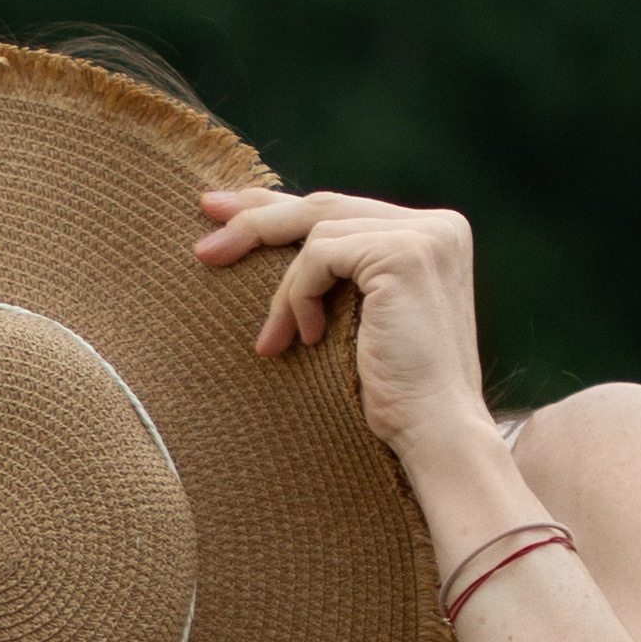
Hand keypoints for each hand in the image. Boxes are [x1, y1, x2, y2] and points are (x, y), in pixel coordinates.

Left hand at [195, 185, 494, 475]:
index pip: (340, 210)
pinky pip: (321, 255)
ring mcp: (424, 235)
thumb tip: (271, 240)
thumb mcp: (363, 321)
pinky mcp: (404, 253)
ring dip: (283, 292)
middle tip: (204, 245)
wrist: (433, 434)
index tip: (223, 213)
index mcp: (432, 235)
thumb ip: (342, 277)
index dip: (278, 207)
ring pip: (317, 234)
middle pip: (324, 207)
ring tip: (272, 342)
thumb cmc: (394, 397)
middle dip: (256, 220)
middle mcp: (436, 225)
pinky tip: (305, 338)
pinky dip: (300, 296)